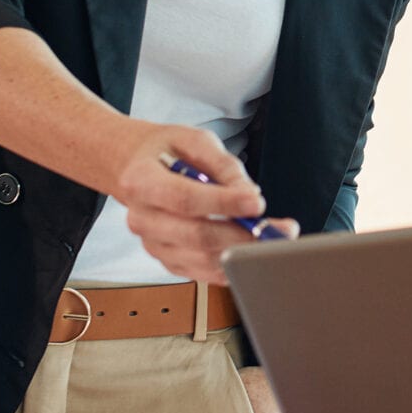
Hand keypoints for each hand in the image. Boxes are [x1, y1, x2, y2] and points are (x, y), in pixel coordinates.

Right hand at [106, 122, 296, 283]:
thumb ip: (223, 166)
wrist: (135, 168)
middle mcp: (142, 218)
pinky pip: (204, 272)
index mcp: (141, 182)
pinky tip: (251, 250)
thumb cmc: (165, 152)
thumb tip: (249, 195)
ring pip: (203, 259)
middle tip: (276, 229)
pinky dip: (232, 265)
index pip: (185, 199)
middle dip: (242, 235)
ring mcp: (153, 244)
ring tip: (272, 238)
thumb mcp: (194, 141)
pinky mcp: (168, 260)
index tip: (256, 203)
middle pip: (196, 236)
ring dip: (243, 253)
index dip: (223, 203)